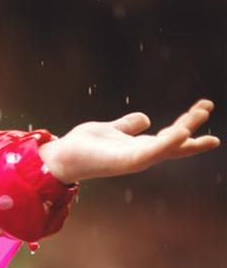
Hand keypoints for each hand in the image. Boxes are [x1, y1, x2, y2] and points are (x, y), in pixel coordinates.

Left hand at [38, 99, 218, 183]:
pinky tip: (180, 132)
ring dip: (183, 135)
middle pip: (174, 141)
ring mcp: (135, 159)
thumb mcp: (110, 129)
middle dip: (192, 125)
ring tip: (196, 118)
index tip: (204, 108)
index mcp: (140, 146)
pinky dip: (167, 144)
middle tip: (207, 105)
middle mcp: (141, 154)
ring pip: (166, 147)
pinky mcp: (125, 161)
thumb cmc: (84, 146)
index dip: (188, 123)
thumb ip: (127, 126)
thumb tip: (145, 118)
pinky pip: (151, 153)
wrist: (60, 156)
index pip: (170, 135)